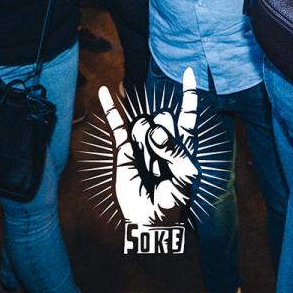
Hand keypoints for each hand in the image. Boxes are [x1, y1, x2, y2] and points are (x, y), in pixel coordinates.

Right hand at [99, 67, 199, 225]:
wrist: (150, 220)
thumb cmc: (174, 200)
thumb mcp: (185, 177)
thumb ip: (176, 151)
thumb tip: (155, 129)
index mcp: (183, 144)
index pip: (187, 114)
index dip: (189, 93)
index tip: (188, 71)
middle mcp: (163, 139)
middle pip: (163, 119)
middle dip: (163, 140)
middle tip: (163, 168)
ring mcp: (143, 142)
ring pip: (144, 124)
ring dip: (146, 145)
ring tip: (150, 170)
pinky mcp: (125, 149)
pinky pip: (118, 125)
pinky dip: (111, 108)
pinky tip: (104, 91)